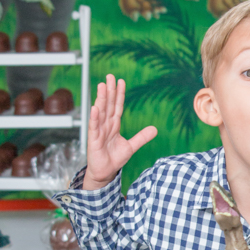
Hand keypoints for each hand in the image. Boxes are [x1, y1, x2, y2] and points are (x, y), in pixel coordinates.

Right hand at [83, 74, 156, 189]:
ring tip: (102, 86)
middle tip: (110, 76)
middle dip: (109, 91)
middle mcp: (105, 125)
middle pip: (108, 105)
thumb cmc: (115, 159)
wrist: (105, 172)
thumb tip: (155, 129)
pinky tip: (96, 108)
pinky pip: (94, 127)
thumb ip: (141, 137)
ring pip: (101, 112)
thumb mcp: (131, 146)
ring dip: (101, 99)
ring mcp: (99, 131)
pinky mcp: (93, 140)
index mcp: (114, 125)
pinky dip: (95, 118)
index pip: (117, 106)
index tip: (121, 81)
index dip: (119, 94)